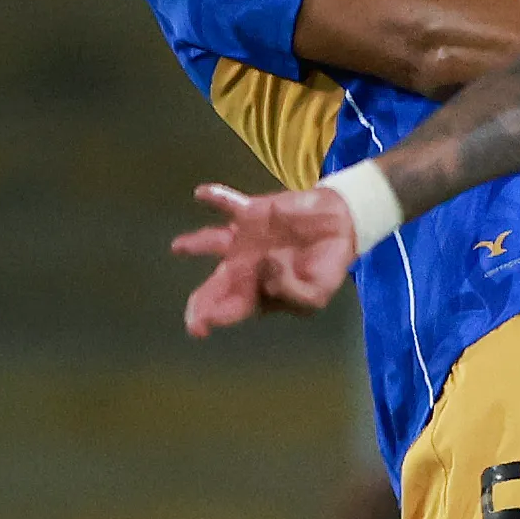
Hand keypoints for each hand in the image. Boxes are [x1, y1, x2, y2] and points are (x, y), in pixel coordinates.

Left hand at [169, 184, 358, 335]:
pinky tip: (202, 194)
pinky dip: (216, 198)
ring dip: (195, 244)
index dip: (215, 317)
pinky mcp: (252, 212)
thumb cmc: (326, 265)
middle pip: (216, 285)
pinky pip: (229, 203)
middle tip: (193, 316)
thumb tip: (267, 270)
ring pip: (213, 243)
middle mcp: (244, 267)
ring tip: (179, 247)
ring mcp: (244, 239)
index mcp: (258, 292)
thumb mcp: (318, 293)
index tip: (203, 324)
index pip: (231, 308)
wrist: (341, 226)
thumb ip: (293, 293)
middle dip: (201, 302)